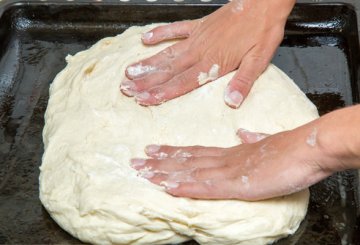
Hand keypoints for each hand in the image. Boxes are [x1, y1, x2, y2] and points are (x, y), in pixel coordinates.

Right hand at [121, 0, 294, 107]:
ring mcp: (197, 37)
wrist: (263, 2)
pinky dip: (160, 33)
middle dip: (146, 81)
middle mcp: (200, 51)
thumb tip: (231, 102)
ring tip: (129, 71)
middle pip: (169, 70)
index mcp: (213, 63)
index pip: (182, 82)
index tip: (143, 99)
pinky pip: (175, 29)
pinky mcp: (198, 25)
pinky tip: (146, 38)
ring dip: (147, 63)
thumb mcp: (258, 60)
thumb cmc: (261, 32)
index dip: (161, 92)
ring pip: (167, 52)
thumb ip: (243, 82)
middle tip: (126, 88)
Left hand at [131, 126, 337, 200]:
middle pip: (185, 159)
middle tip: (137, 160)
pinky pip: (203, 187)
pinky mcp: (235, 184)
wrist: (306, 148)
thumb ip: (252, 140)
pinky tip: (166, 187)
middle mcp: (223, 159)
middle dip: (159, 161)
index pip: (196, 151)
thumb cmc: (290, 149)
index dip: (174, 152)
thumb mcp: (267, 143)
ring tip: (141, 171)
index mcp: (231, 152)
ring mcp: (227, 171)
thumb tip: (243, 134)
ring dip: (163, 173)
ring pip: (188, 171)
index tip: (155, 150)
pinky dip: (183, 187)